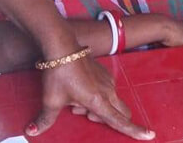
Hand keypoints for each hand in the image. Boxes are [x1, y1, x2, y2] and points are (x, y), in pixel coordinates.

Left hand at [28, 56, 154, 139]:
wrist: (62, 47)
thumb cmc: (58, 76)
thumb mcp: (50, 100)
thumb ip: (45, 119)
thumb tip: (32, 131)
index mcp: (98, 102)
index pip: (120, 121)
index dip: (135, 130)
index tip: (150, 136)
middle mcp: (108, 92)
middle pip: (120, 112)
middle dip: (107, 119)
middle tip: (83, 113)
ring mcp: (108, 81)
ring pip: (111, 102)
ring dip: (97, 107)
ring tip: (74, 101)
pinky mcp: (105, 73)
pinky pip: (107, 91)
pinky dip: (96, 96)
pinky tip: (78, 89)